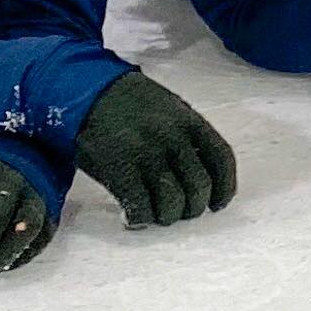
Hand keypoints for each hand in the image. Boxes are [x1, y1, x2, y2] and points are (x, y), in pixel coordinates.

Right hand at [74, 71, 239, 228]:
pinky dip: (140, 218)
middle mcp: (173, 138)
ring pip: (172, 202)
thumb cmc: (130, 104)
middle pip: (199, 187)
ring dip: (166, 216)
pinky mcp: (119, 168)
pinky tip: (134, 217)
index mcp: (190, 121)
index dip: (224, 188)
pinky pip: (140, 206)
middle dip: (192, 208)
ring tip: (156, 214)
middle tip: (179, 211)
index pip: (222, 160)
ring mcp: (146, 153)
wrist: (86, 91)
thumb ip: (188, 137)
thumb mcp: (169, 109)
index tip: (217, 204)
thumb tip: (202, 175)